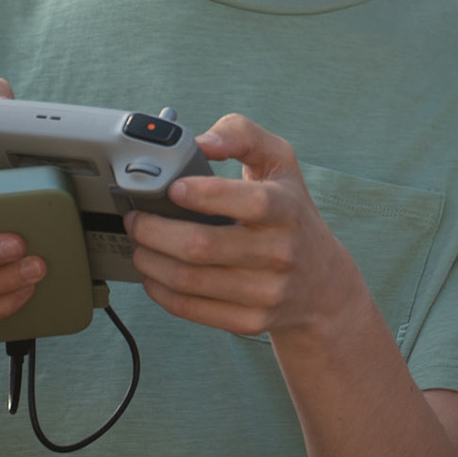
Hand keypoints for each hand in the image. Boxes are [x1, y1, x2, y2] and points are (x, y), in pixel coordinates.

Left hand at [126, 114, 369, 342]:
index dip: (204, 195)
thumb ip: (241, 135)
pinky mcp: (250, 321)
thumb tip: (200, 142)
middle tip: (135, 218)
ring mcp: (266, 292)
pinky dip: (161, 291)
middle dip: (154, 231)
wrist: (323, 283)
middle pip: (201, 247)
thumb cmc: (291, 212)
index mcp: (287, 208)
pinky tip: (153, 274)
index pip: (248, 203)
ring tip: (138, 244)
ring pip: (189, 280)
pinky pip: (192, 309)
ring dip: (150, 261)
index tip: (172, 188)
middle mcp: (281, 253)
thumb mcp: (279, 162)